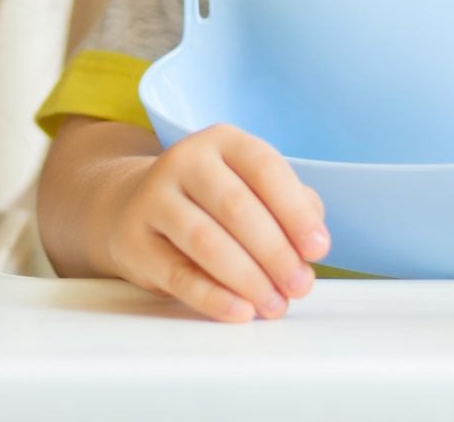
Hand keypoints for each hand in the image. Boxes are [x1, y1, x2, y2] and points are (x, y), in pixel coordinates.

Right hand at [92, 124, 327, 322]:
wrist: (135, 206)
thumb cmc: (212, 201)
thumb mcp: (251, 187)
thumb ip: (291, 204)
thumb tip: (312, 239)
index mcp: (222, 141)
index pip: (264, 168)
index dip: (295, 211)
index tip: (318, 249)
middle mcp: (184, 161)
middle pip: (236, 207)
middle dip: (275, 252)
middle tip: (301, 286)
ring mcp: (153, 199)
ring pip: (206, 241)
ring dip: (248, 279)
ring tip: (275, 304)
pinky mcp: (135, 241)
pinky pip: (178, 274)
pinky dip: (213, 297)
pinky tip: (241, 311)